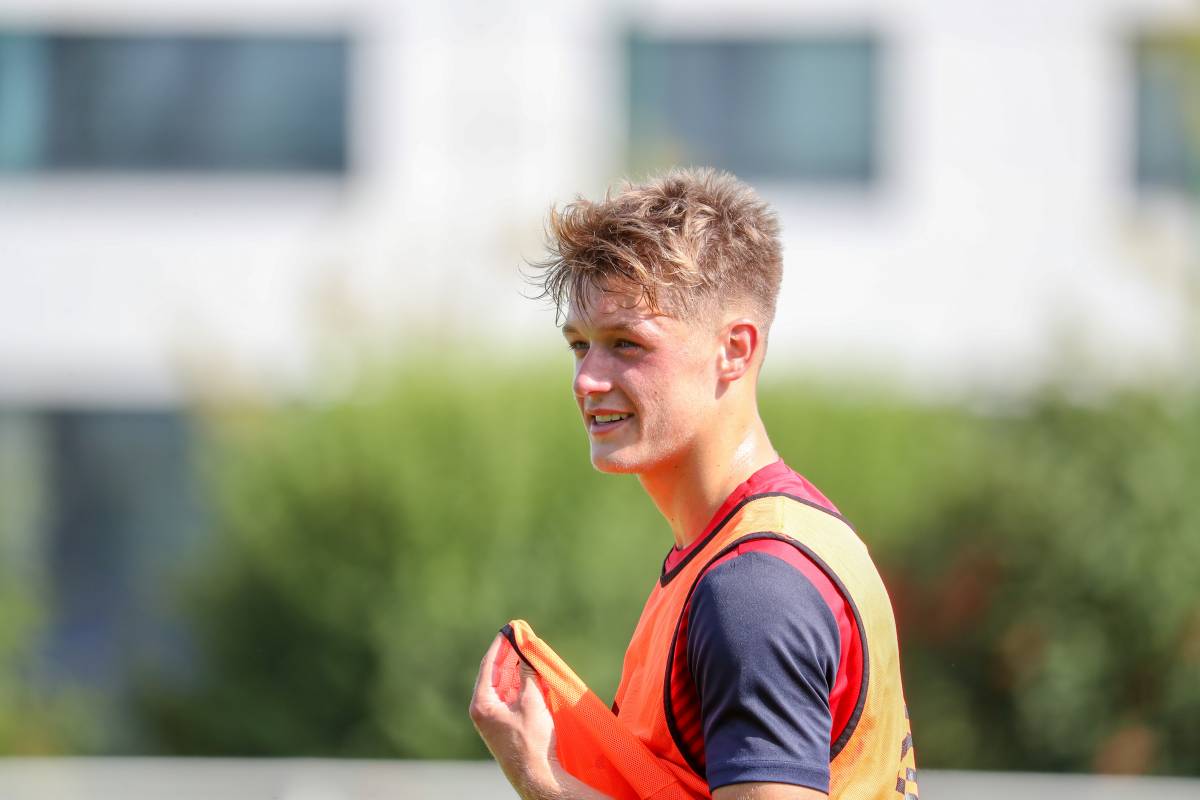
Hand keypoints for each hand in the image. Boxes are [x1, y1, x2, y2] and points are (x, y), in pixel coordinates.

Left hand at [469, 633, 559, 798]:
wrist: (536, 775)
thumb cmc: (531, 741)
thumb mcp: (531, 702)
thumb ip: (528, 674)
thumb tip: (527, 653)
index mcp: (481, 704)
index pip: (488, 666)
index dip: (500, 646)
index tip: (509, 629)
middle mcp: (484, 710)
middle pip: (496, 674)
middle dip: (510, 656)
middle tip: (521, 637)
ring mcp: (494, 718)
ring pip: (505, 685)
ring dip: (517, 670)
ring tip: (529, 651)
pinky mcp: (506, 725)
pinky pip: (512, 698)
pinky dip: (521, 685)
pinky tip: (533, 674)